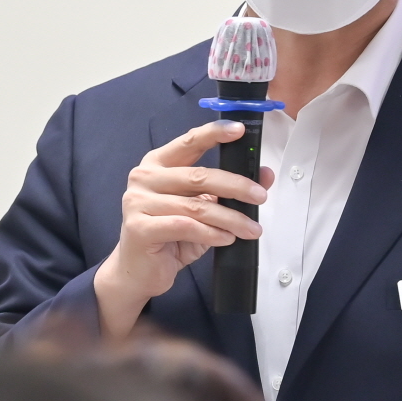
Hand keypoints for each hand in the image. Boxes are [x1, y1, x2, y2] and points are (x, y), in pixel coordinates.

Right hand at [94, 122, 271, 338]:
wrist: (138, 270)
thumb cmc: (170, 236)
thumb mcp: (202, 209)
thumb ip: (227, 190)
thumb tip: (264, 175)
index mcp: (158, 164)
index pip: (189, 142)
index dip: (214, 134)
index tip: (239, 130)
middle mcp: (144, 178)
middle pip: (199, 176)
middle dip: (235, 186)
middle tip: (260, 197)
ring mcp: (138, 202)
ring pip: (196, 206)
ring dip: (230, 218)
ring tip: (251, 228)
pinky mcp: (139, 228)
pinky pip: (185, 226)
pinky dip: (211, 233)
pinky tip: (226, 238)